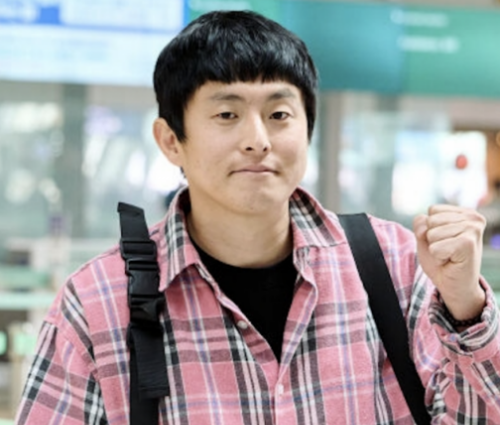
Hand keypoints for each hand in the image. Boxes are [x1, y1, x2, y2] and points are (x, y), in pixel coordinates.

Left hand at [413, 205, 486, 320]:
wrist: (454, 286)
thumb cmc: (442, 261)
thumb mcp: (426, 237)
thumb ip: (421, 224)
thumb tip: (425, 224)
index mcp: (465, 213)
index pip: (432, 210)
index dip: (431, 228)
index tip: (445, 241)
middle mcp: (473, 218)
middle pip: (431, 220)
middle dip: (432, 239)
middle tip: (447, 251)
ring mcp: (473, 229)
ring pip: (431, 233)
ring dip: (435, 248)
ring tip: (449, 255)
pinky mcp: (468, 244)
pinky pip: (434, 247)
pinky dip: (438, 257)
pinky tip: (451, 261)